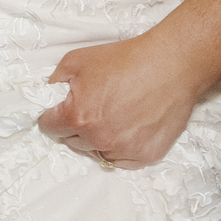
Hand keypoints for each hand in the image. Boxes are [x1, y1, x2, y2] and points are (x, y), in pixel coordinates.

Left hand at [36, 33, 210, 170]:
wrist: (171, 64)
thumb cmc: (126, 60)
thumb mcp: (77, 60)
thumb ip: (55, 80)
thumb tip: (50, 94)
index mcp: (78, 117)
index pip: (49, 127)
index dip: (52, 116)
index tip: (60, 111)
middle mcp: (100, 138)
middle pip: (72, 141)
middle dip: (76, 126)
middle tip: (92, 108)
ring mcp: (124, 150)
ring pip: (98, 151)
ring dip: (100, 139)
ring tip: (114, 116)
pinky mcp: (147, 155)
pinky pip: (123, 160)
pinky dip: (122, 149)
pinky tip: (128, 129)